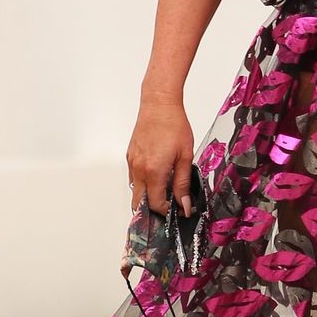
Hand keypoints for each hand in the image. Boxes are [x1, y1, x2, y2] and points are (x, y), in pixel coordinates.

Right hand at [127, 97, 194, 216]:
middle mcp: (139, 169)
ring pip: (135, 191)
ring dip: (147, 196)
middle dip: (153, 209)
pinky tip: (157, 176)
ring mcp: (132, 163)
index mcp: (154, 171)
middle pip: (139, 203)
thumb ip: (182, 183)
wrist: (159, 105)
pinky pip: (134, 178)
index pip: (155, 204)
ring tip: (165, 190)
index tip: (178, 209)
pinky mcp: (130, 156)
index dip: (167, 211)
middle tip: (169, 206)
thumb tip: (184, 203)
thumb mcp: (185, 156)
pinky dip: (144, 183)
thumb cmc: (173, 125)